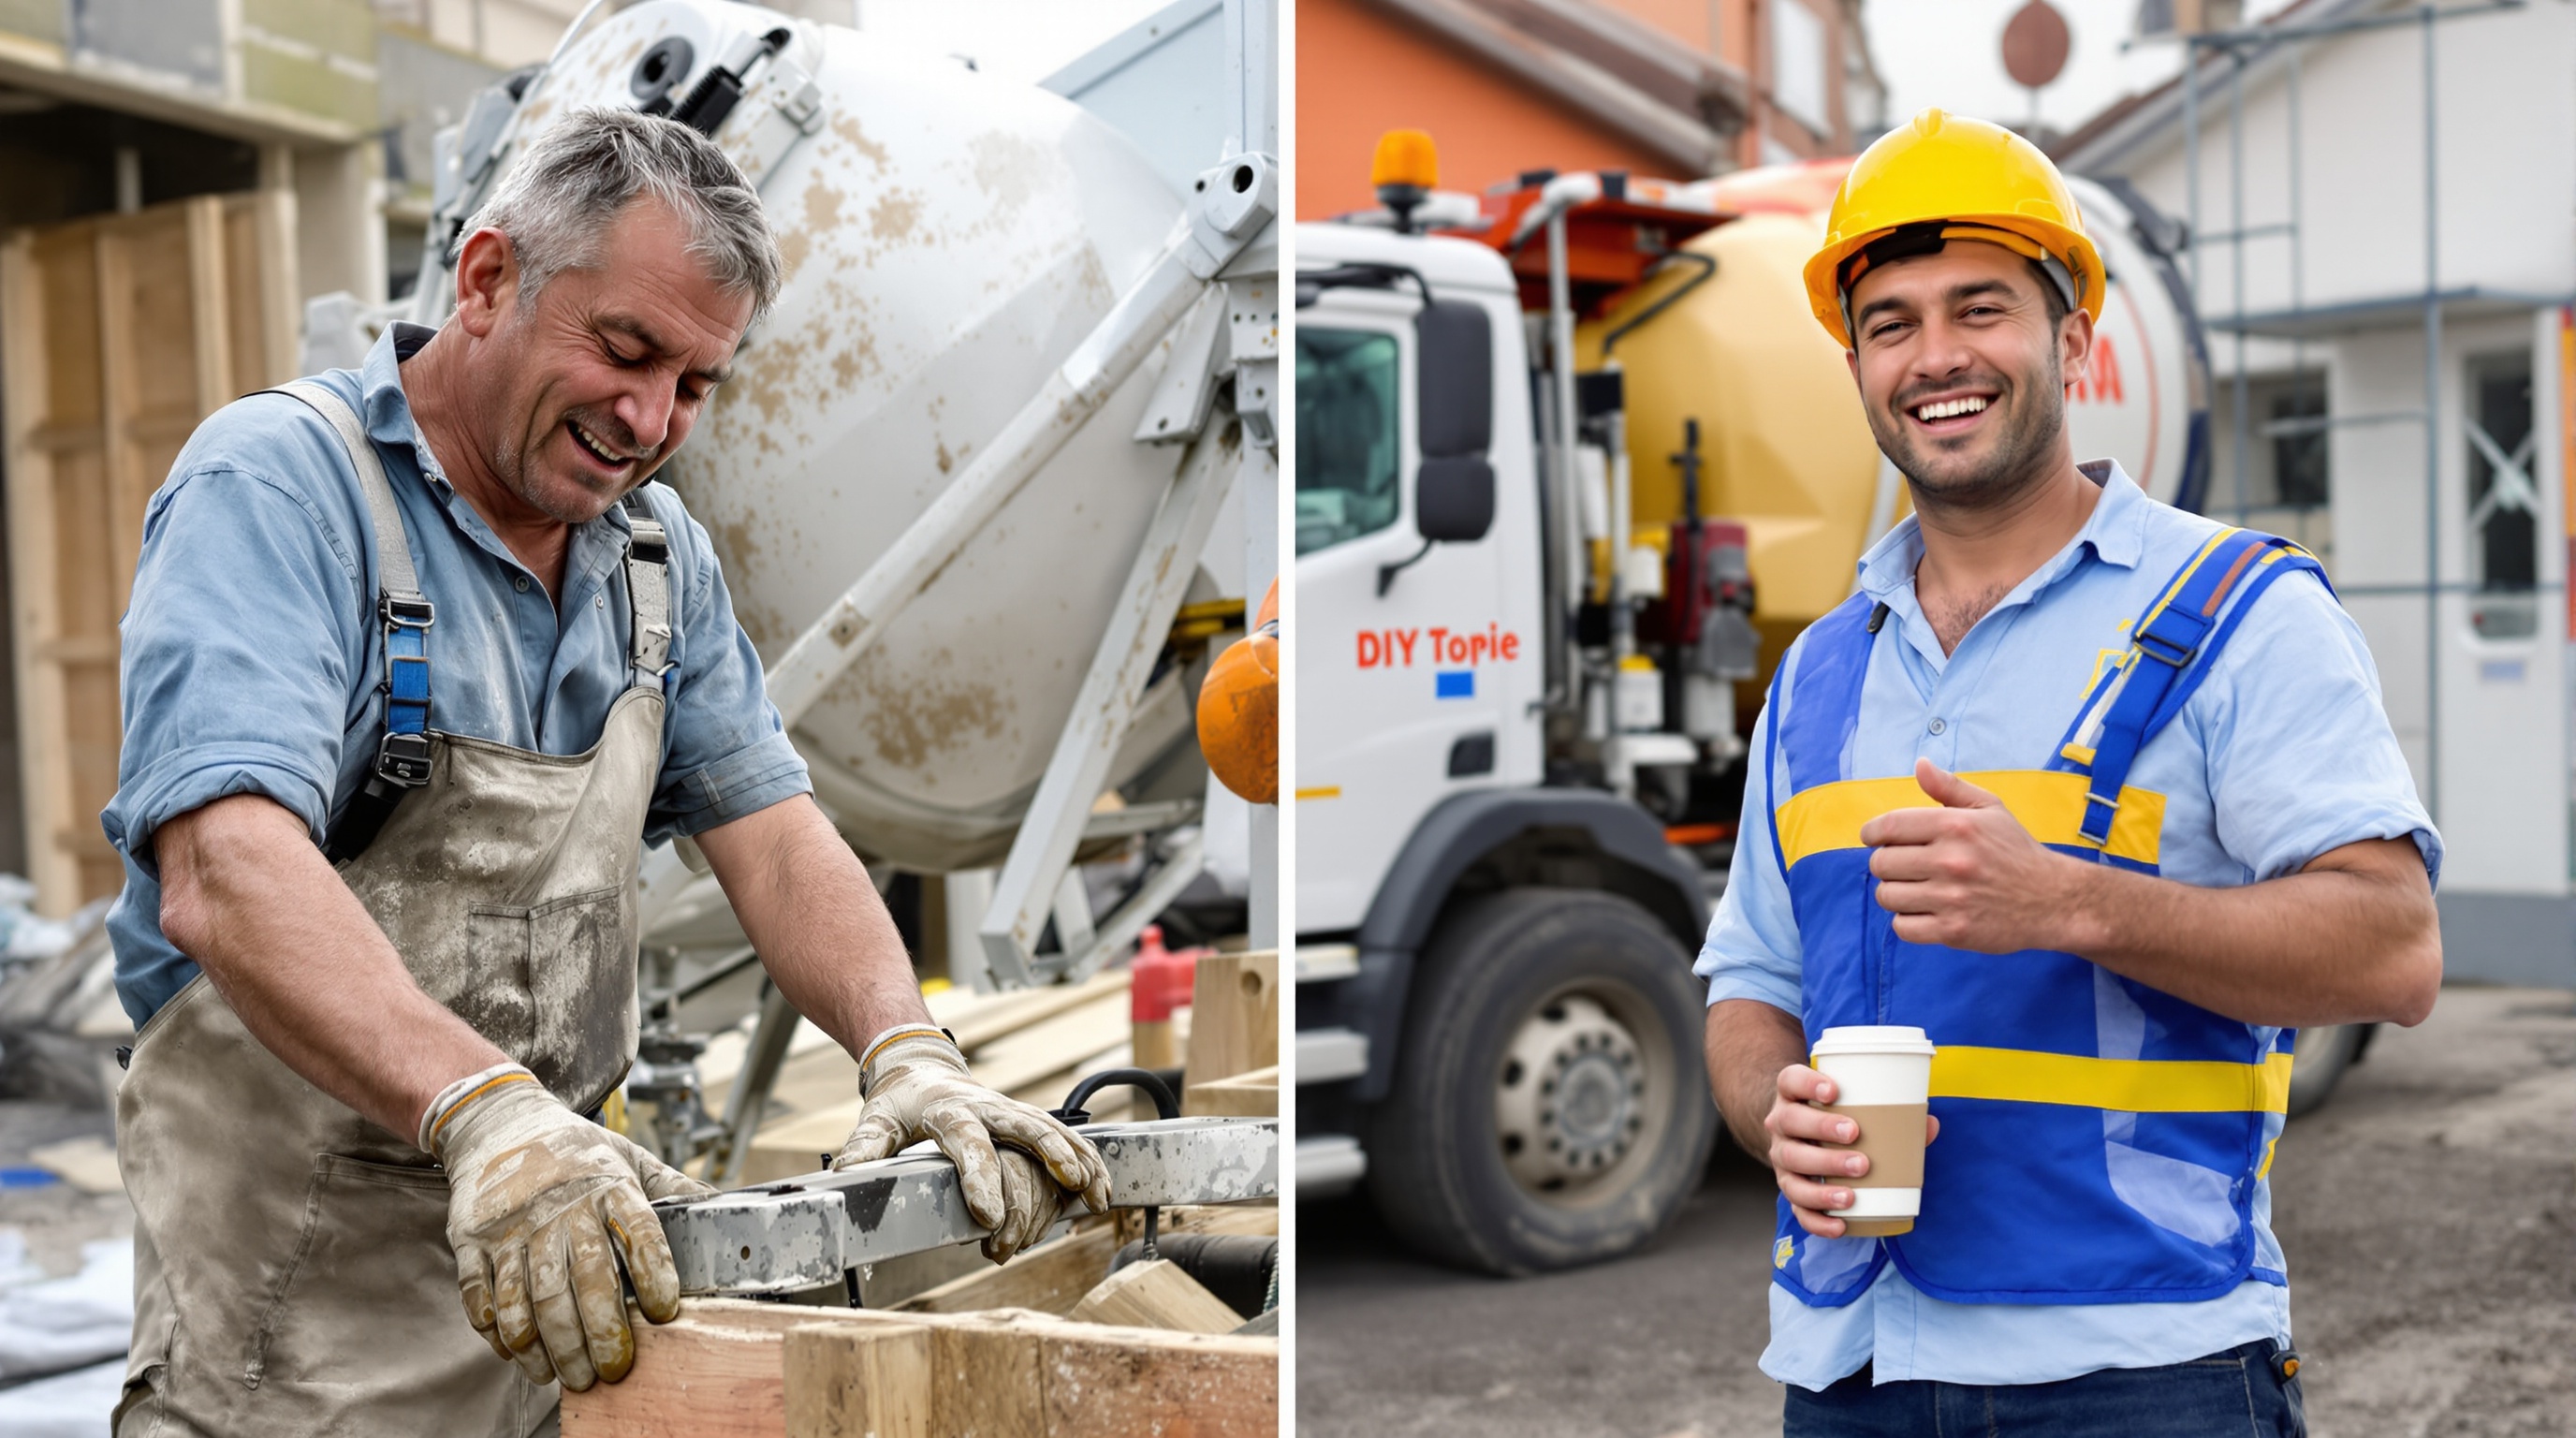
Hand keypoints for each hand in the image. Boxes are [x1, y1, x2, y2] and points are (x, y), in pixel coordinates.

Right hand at [428, 1068, 713, 1390]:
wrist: (500, 1123)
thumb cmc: (575, 1152)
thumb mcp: (629, 1158)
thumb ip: (674, 1189)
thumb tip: (729, 1210)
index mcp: (608, 1185)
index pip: (638, 1230)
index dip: (655, 1273)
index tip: (666, 1313)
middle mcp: (561, 1206)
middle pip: (585, 1276)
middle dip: (601, 1331)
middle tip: (614, 1371)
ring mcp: (513, 1225)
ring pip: (531, 1294)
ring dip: (551, 1343)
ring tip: (570, 1376)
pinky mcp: (472, 1239)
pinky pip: (481, 1292)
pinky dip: (498, 1330)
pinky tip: (518, 1354)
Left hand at [833, 1032, 1110, 1260]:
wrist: (921, 1067)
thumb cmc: (900, 1101)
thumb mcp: (877, 1120)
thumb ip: (866, 1148)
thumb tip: (844, 1176)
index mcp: (949, 1111)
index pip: (969, 1144)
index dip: (980, 1178)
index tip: (988, 1217)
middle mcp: (988, 1108)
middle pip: (1027, 1127)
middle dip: (1053, 1156)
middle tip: (1073, 1186)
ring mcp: (1011, 1112)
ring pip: (1053, 1131)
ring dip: (1078, 1161)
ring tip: (1097, 1196)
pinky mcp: (1026, 1121)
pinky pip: (1064, 1137)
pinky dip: (1087, 1158)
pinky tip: (1102, 1186)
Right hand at [1763, 1063, 1939, 1238]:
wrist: (1799, 1133)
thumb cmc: (1835, 1115)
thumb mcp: (1852, 1104)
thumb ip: (1889, 1112)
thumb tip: (1929, 1125)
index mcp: (1793, 1094)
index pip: (1790, 1080)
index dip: (1808, 1083)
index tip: (1834, 1091)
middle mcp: (1781, 1124)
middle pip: (1790, 1123)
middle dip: (1821, 1130)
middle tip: (1855, 1136)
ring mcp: (1782, 1158)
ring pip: (1792, 1169)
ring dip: (1820, 1183)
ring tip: (1850, 1194)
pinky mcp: (1790, 1188)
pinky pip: (1797, 1208)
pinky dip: (1818, 1220)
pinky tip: (1840, 1225)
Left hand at [1862, 759, 2083, 951]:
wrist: (2052, 899)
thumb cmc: (2015, 851)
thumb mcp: (1989, 809)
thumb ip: (1950, 787)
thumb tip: (1920, 765)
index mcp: (1956, 825)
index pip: (1888, 826)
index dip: (1871, 833)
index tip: (1874, 839)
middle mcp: (1951, 860)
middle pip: (1882, 864)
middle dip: (1887, 864)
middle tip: (1905, 866)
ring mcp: (1951, 898)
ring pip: (1888, 896)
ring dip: (1896, 893)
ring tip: (1916, 889)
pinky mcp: (1954, 930)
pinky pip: (1903, 927)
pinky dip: (1908, 921)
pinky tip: (1925, 911)